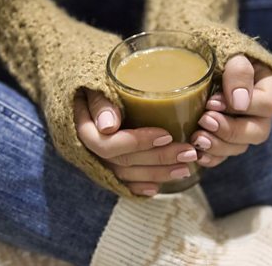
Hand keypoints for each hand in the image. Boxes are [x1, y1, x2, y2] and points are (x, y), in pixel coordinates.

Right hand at [74, 89, 197, 195]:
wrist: (83, 92)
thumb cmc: (93, 83)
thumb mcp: (93, 84)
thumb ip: (100, 102)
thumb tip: (108, 126)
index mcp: (82, 128)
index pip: (107, 144)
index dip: (137, 143)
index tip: (166, 134)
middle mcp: (88, 149)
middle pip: (123, 161)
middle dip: (158, 159)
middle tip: (189, 153)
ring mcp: (97, 160)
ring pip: (126, 174)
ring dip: (157, 174)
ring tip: (185, 169)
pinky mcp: (106, 167)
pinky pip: (123, 183)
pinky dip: (140, 187)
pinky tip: (158, 188)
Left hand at [191, 55, 271, 166]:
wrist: (201, 60)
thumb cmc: (219, 53)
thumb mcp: (232, 53)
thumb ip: (238, 72)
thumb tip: (239, 103)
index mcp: (267, 88)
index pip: (266, 104)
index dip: (244, 108)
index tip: (213, 102)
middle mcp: (259, 113)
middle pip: (256, 132)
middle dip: (229, 131)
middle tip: (204, 121)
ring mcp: (243, 128)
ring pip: (239, 147)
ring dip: (218, 146)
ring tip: (196, 138)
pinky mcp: (226, 139)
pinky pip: (224, 156)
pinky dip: (211, 158)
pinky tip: (197, 155)